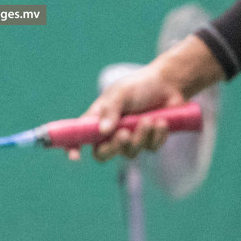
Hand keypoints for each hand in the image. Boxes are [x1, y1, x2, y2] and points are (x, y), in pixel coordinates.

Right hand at [68, 65, 185, 162]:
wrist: (167, 84)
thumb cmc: (138, 86)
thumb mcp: (121, 93)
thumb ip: (111, 110)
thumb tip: (104, 131)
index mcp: (98, 119)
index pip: (80, 136)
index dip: (74, 147)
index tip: (75, 156)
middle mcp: (111, 132)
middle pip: (103, 154)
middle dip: (114, 146)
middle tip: (125, 134)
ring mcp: (131, 139)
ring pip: (130, 153)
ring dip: (140, 137)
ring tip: (149, 119)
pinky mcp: (149, 142)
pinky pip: (150, 149)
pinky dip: (156, 135)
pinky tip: (161, 121)